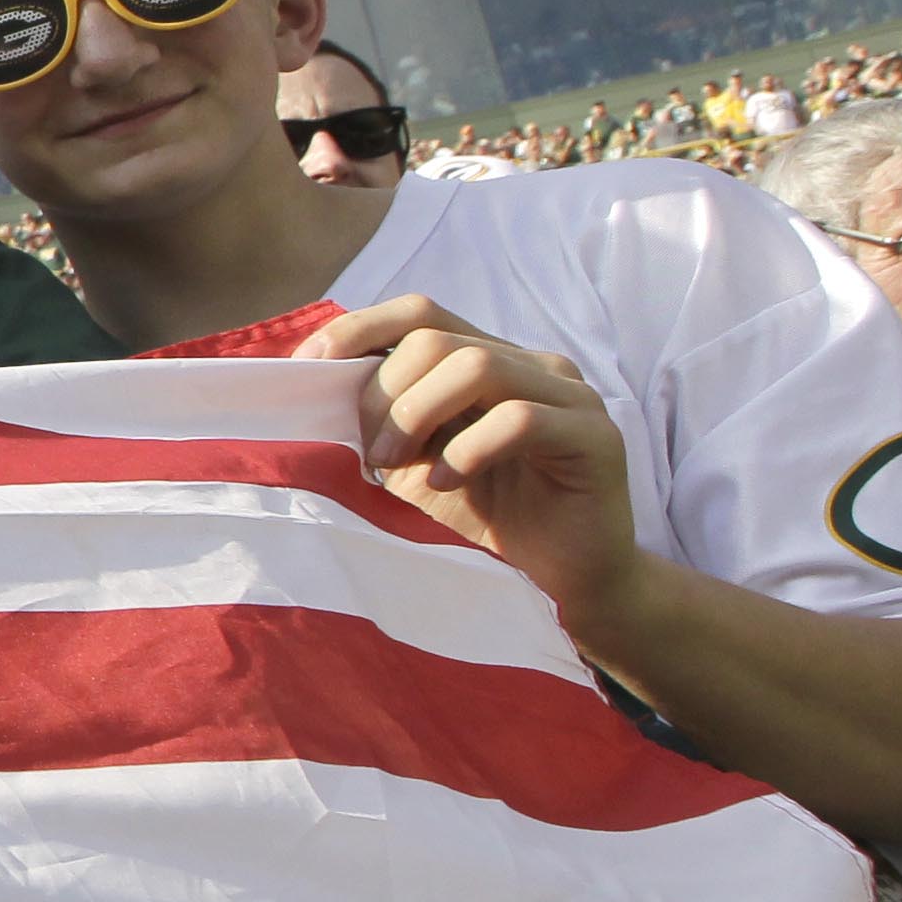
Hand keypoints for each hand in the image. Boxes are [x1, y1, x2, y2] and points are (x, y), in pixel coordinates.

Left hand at [297, 294, 644, 626]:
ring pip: (477, 365)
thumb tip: (304, 390)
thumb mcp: (411, 466)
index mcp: (486, 362)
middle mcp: (531, 366)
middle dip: (384, 392)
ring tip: (397, 466)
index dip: (358, 332)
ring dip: (417, 413)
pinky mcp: (596, 437)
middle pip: (437, 339)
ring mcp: (569, 397)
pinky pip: (522, 418)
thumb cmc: (478, 525)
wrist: (556, 587)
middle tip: (371, 454)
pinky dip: (468, 449)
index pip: (419, 313)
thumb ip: (377, 422)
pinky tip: (447, 483)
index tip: (308, 375)